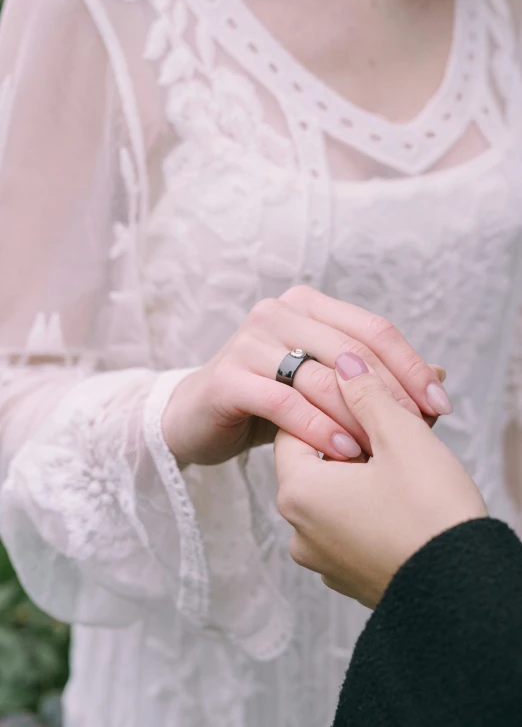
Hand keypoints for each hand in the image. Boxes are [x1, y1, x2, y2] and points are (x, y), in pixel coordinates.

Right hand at [162, 286, 452, 465]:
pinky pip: (283, 403)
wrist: (198, 418)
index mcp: (306, 306)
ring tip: (385, 446)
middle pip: (350, 350)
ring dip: (358, 414)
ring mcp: (248, 342)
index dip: (410, 365)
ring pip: (319, 377)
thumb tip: (440, 375)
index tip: (440, 403)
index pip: (371, 329)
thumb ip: (376, 377)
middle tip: (420, 428)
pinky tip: (344, 452)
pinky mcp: (227, 378)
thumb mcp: (326, 384)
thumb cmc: (269, 400)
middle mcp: (276, 313)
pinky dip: (318, 428)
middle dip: (391, 392)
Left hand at [275, 352, 486, 608]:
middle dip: (357, 433)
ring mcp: (324, 557)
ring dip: (368, 466)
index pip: (296, 427)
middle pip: (319, 459)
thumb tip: (345, 362)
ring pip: (339, 491)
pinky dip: (373, 500)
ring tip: (409, 447)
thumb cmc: (431, 513)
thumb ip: (366, 393)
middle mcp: (299, 529)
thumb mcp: (400, 437)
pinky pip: (352, 522)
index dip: (331, 404)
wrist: (466, 594)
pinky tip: (409, 487)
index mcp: (298, 493)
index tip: (365, 394)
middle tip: (397, 414)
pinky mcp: (350, 573)